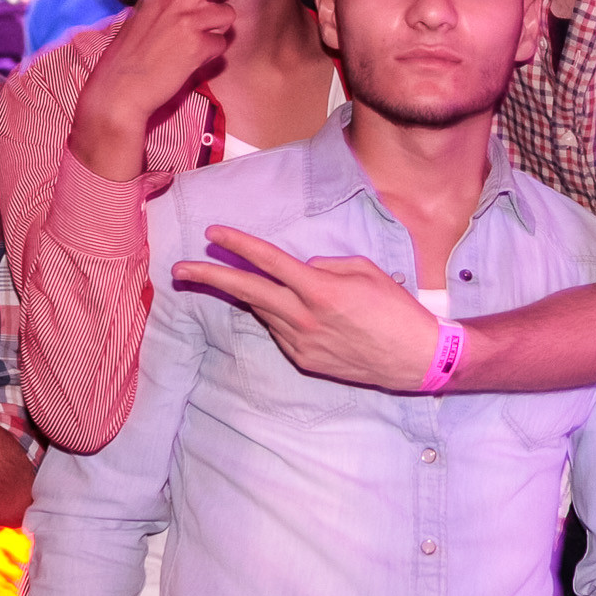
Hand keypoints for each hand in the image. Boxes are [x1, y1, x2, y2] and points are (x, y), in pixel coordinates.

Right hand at [71, 0, 296, 176]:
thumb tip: (216, 9)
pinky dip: (208, 57)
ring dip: (213, 35)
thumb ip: (180, 4)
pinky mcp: (200, 40)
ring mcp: (189, 16)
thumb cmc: (135, 55)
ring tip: (183, 49)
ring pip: (227, 18)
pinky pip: (221, 46)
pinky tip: (184, 62)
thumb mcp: (152, 17)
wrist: (119, 89)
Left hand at [174, 225, 440, 392]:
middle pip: (247, 292)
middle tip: (180, 270)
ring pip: (263, 311)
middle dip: (210, 278)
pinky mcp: (304, 361)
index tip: (213, 234)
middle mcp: (303, 318)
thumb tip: (302, 270)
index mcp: (320, 290)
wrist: (415, 359)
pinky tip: (284, 308)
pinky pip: (280, 331)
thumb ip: (326, 266)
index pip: (269, 262)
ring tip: (225, 278)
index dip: (239, 245)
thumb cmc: (396, 309)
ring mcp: (300, 344)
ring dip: (246, 294)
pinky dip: (277, 315)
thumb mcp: (366, 272)